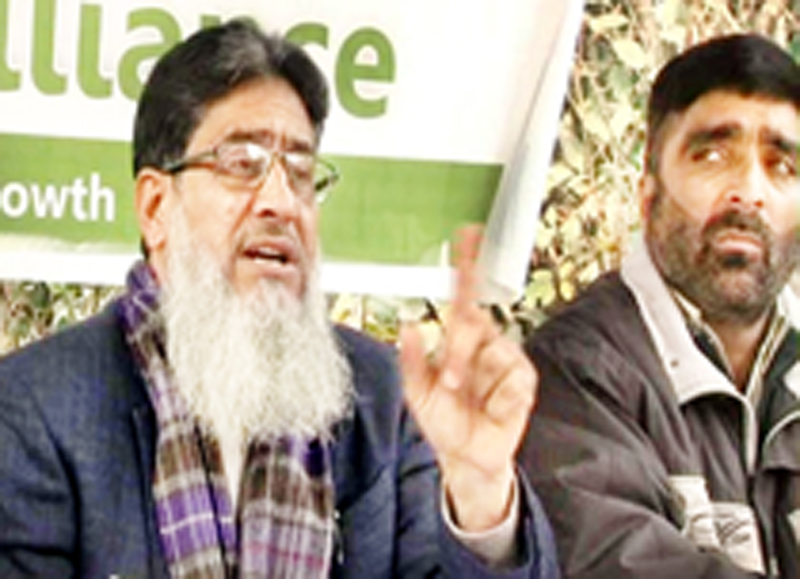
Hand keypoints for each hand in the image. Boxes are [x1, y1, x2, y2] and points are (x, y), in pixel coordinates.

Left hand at [400, 226, 537, 531]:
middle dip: (458, 355)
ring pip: (494, 353)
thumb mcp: (418, 394)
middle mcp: (485, 341)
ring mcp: (506, 359)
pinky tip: (494, 409)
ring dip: (477, 381)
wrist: (467, 456)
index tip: (466, 235)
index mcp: (459, 337)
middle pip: (473, 324)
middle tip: (450, 384)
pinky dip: (498, 400)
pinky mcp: (524, 380)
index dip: (466, 264)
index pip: (463, 294)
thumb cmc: (444, 420)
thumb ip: (412, 361)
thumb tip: (407, 326)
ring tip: (472, 400)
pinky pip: (512, 380)